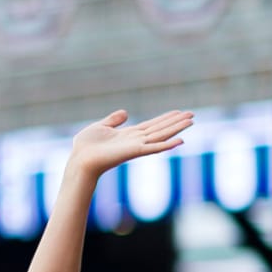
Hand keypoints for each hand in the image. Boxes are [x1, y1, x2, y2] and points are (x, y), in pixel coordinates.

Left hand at [66, 109, 193, 177]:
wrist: (79, 160)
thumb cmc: (86, 147)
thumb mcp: (100, 127)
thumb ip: (113, 120)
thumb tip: (125, 112)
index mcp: (128, 135)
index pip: (151, 125)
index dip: (165, 118)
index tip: (179, 112)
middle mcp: (135, 141)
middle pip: (160, 129)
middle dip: (176, 122)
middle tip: (192, 114)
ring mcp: (136, 146)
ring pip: (161, 136)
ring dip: (176, 129)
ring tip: (191, 121)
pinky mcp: (134, 152)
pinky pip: (154, 148)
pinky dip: (167, 145)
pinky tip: (180, 141)